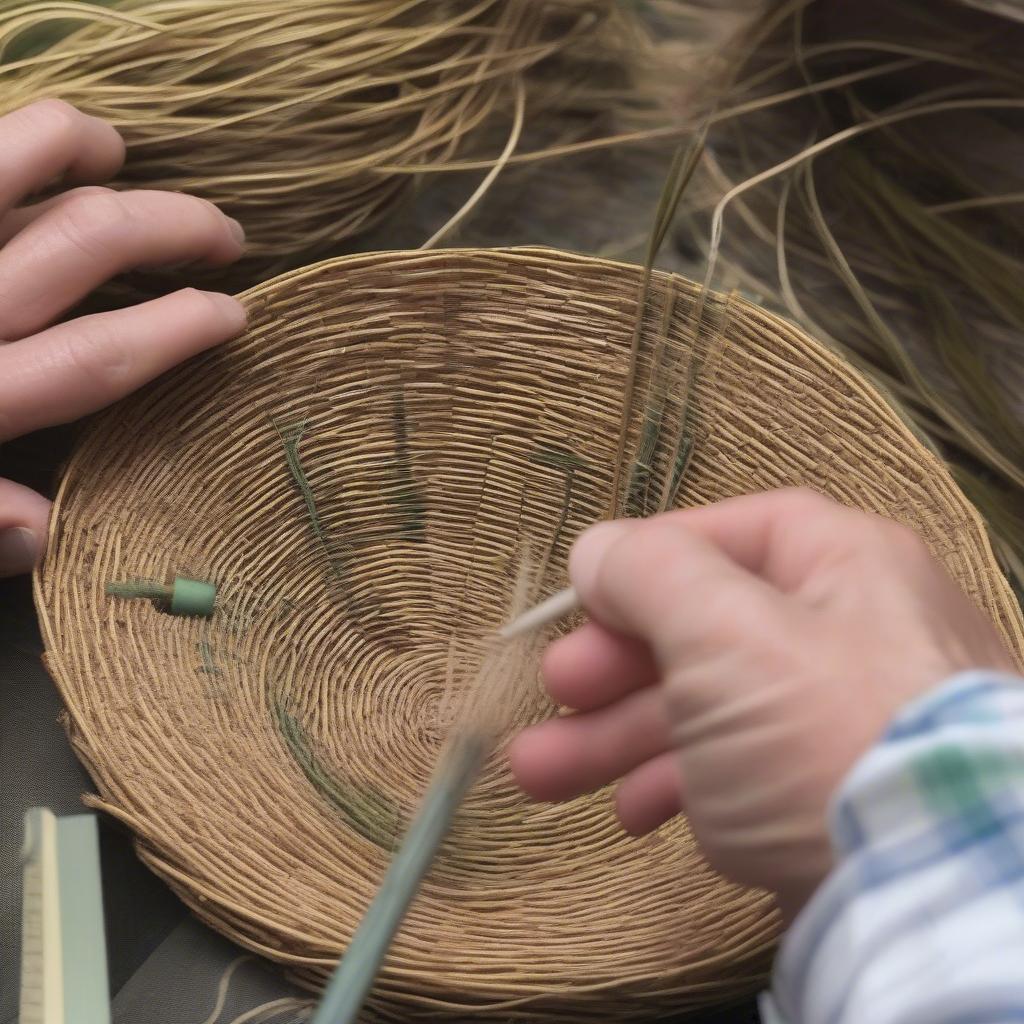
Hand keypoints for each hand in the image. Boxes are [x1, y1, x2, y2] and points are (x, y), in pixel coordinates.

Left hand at [0, 100, 246, 576]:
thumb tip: (48, 527)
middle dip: (172, 228)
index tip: (237, 313)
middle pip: (85, 244)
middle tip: (225, 235)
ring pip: (6, 166)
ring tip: (121, 152)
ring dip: (72, 146)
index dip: (182, 326)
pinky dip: (5, 145)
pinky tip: (31, 149)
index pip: (103, 353)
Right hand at [509, 488, 1014, 918]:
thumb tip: (597, 549)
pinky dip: (677, 787)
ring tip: (538, 773)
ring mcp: (838, 724)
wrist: (929, 895)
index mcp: (844, 568)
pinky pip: (738, 773)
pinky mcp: (825, 799)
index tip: (585, 598)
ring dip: (618, 736)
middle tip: (554, 691)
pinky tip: (631, 814)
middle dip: (613, 665)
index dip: (651, 559)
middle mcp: (846, 637)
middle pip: (707, 629)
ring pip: (709, 709)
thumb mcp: (724, 632)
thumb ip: (650, 573)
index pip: (735, 535)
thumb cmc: (822, 733)